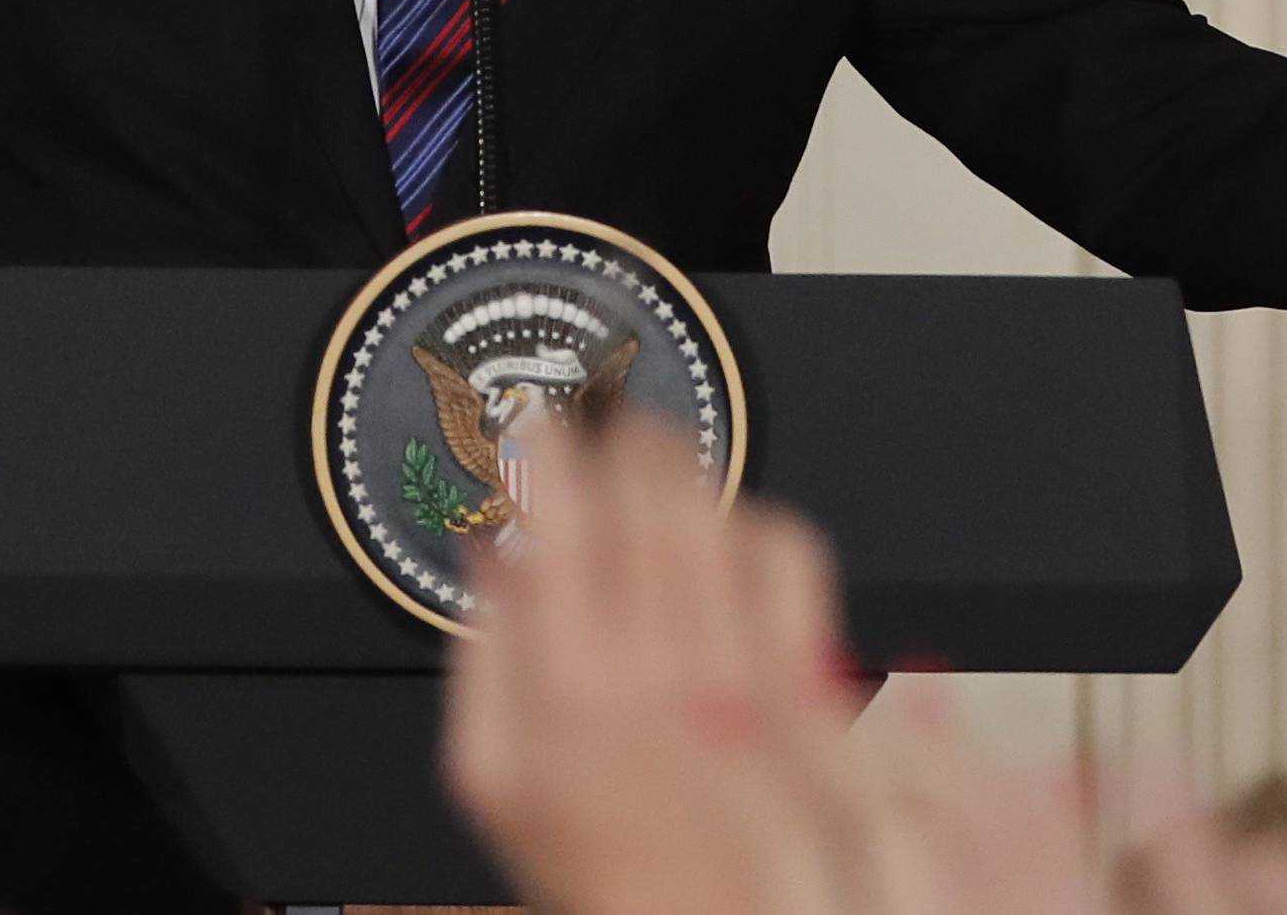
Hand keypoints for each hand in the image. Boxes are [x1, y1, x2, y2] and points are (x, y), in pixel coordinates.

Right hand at [441, 414, 1106, 914]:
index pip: (564, 508)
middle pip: (649, 483)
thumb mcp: (492, 775)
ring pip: (719, 505)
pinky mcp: (805, 679)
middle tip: (601, 418)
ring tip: (658, 456)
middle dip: (618, 427)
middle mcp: (667, 660)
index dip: (549, 441)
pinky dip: (759, 522)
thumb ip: (480, 651)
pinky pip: (790, 555)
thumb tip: (489, 549)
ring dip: (682, 465)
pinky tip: (731, 532)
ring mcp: (745, 666)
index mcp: (577, 678)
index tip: (539, 420)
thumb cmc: (600, 868)